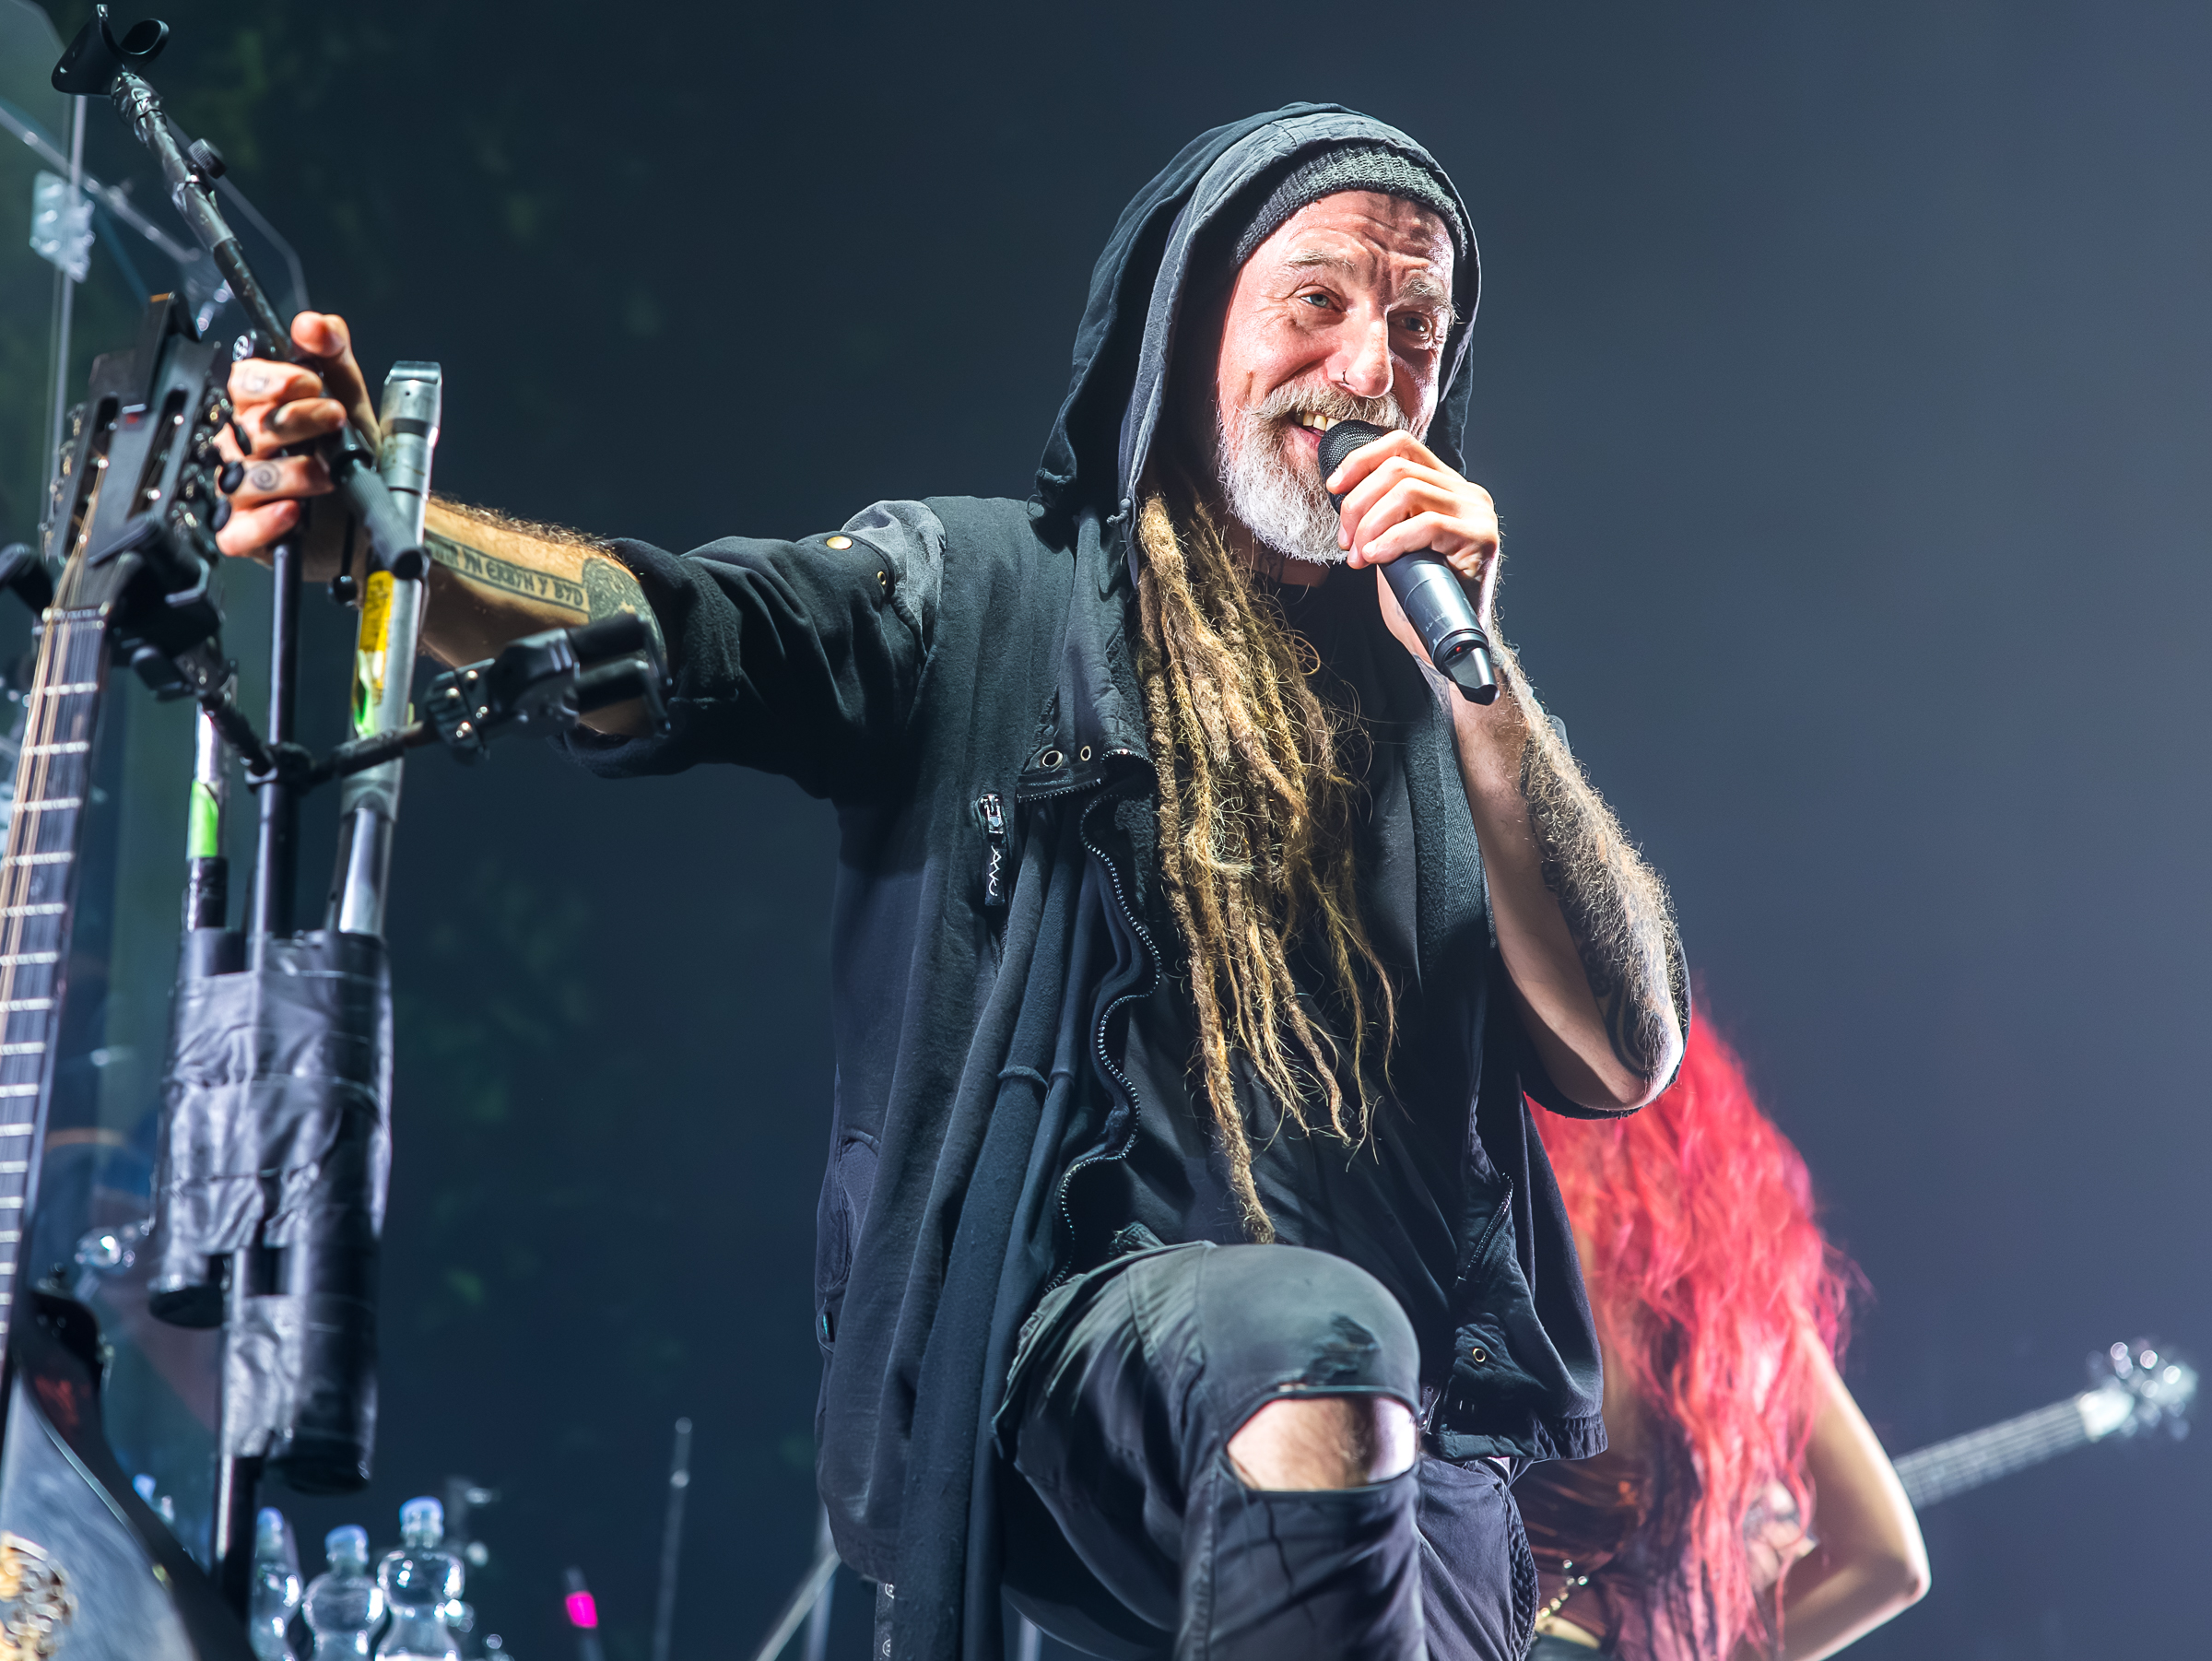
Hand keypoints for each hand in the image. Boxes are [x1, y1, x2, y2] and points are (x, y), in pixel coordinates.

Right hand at [214, 312, 379, 576]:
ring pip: (244, 476)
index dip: (275, 381)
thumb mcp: (350, 402)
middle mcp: (240, 448)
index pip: (241, 383)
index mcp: (257, 410)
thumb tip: (314, 325)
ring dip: (292, 472)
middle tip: (333, 420)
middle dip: (295, 421)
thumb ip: (334, 357)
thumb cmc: (351, 459)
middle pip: (247, 426)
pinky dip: (267, 522)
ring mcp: (238, 491)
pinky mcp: (243, 534)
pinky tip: (295, 512)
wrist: (375, 518)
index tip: (311, 383)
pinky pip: (238, 530)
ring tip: (329, 473)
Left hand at [1322, 428, 1500, 660]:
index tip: (1334, 488)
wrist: (1446, 643)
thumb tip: (1344, 495)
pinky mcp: (1481, 538)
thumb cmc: (1418, 597)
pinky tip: (1377, 558)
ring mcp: (1477, 513)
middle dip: (1359, 504)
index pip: (1401, 446)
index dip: (1362, 460)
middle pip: (1399, 468)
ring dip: (1371, 525)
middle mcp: (1466, 492)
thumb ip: (1381, 515)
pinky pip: (1427, 523)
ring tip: (1360, 557)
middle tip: (1346, 542)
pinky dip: (1393, 539)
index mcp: (1446, 486)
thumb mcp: (1391, 546)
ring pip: (1409, 491)